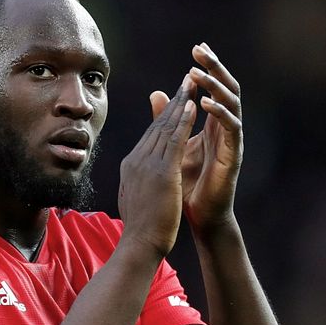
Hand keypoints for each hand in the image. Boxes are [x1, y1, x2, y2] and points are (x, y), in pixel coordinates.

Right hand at [118, 77, 196, 256]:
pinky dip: (184, 120)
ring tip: (192, 83)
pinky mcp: (161, 172)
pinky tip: (193, 105)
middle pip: (157, 124)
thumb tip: (138, 181)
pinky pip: (174, 140)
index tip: (175, 99)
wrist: (138, 245)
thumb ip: (139, 184)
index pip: (150, 135)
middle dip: (173, 101)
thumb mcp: (138, 199)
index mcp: (132, 166)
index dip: (164, 115)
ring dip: (181, 103)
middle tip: (186, 79)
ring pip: (166, 127)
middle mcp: (137, 160)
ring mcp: (147, 164)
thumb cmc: (141, 230)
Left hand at [151, 43, 242, 233]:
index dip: (207, 68)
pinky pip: (231, 128)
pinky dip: (218, 113)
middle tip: (200, 50)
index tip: (196, 48)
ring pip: (231, 103)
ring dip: (214, 86)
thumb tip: (156, 94)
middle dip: (214, 68)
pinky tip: (205, 102)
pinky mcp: (233, 155)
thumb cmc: (187, 184)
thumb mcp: (173, 146)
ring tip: (198, 73)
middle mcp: (226, 128)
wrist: (199, 216)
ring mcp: (232, 140)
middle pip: (226, 89)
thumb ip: (168, 120)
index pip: (214, 88)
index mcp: (214, 124)